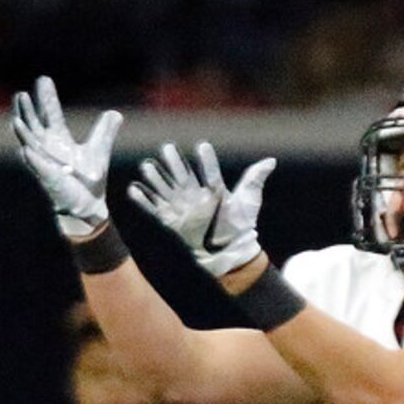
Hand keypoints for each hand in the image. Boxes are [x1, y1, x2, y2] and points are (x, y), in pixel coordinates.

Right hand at [11, 75, 121, 239]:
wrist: (90, 206)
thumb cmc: (88, 179)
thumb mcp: (99, 151)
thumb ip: (105, 132)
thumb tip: (115, 114)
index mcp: (59, 139)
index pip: (50, 113)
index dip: (46, 98)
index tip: (43, 79)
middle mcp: (48, 148)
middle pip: (34, 124)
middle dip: (27, 110)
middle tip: (22, 93)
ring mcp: (45, 163)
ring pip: (29, 144)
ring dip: (22, 133)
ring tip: (16, 119)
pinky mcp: (49, 179)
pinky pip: (38, 168)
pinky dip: (32, 159)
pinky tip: (25, 149)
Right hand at [127, 142, 273, 277]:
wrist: (231, 256)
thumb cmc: (242, 228)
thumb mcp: (249, 202)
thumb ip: (254, 181)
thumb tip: (270, 161)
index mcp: (213, 191)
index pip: (209, 172)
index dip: (206, 161)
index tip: (202, 146)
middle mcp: (196, 197)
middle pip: (183, 177)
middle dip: (174, 164)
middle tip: (167, 148)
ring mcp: (183, 209)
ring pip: (166, 190)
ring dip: (156, 179)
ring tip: (146, 165)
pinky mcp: (172, 223)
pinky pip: (154, 210)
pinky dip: (143, 201)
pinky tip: (133, 189)